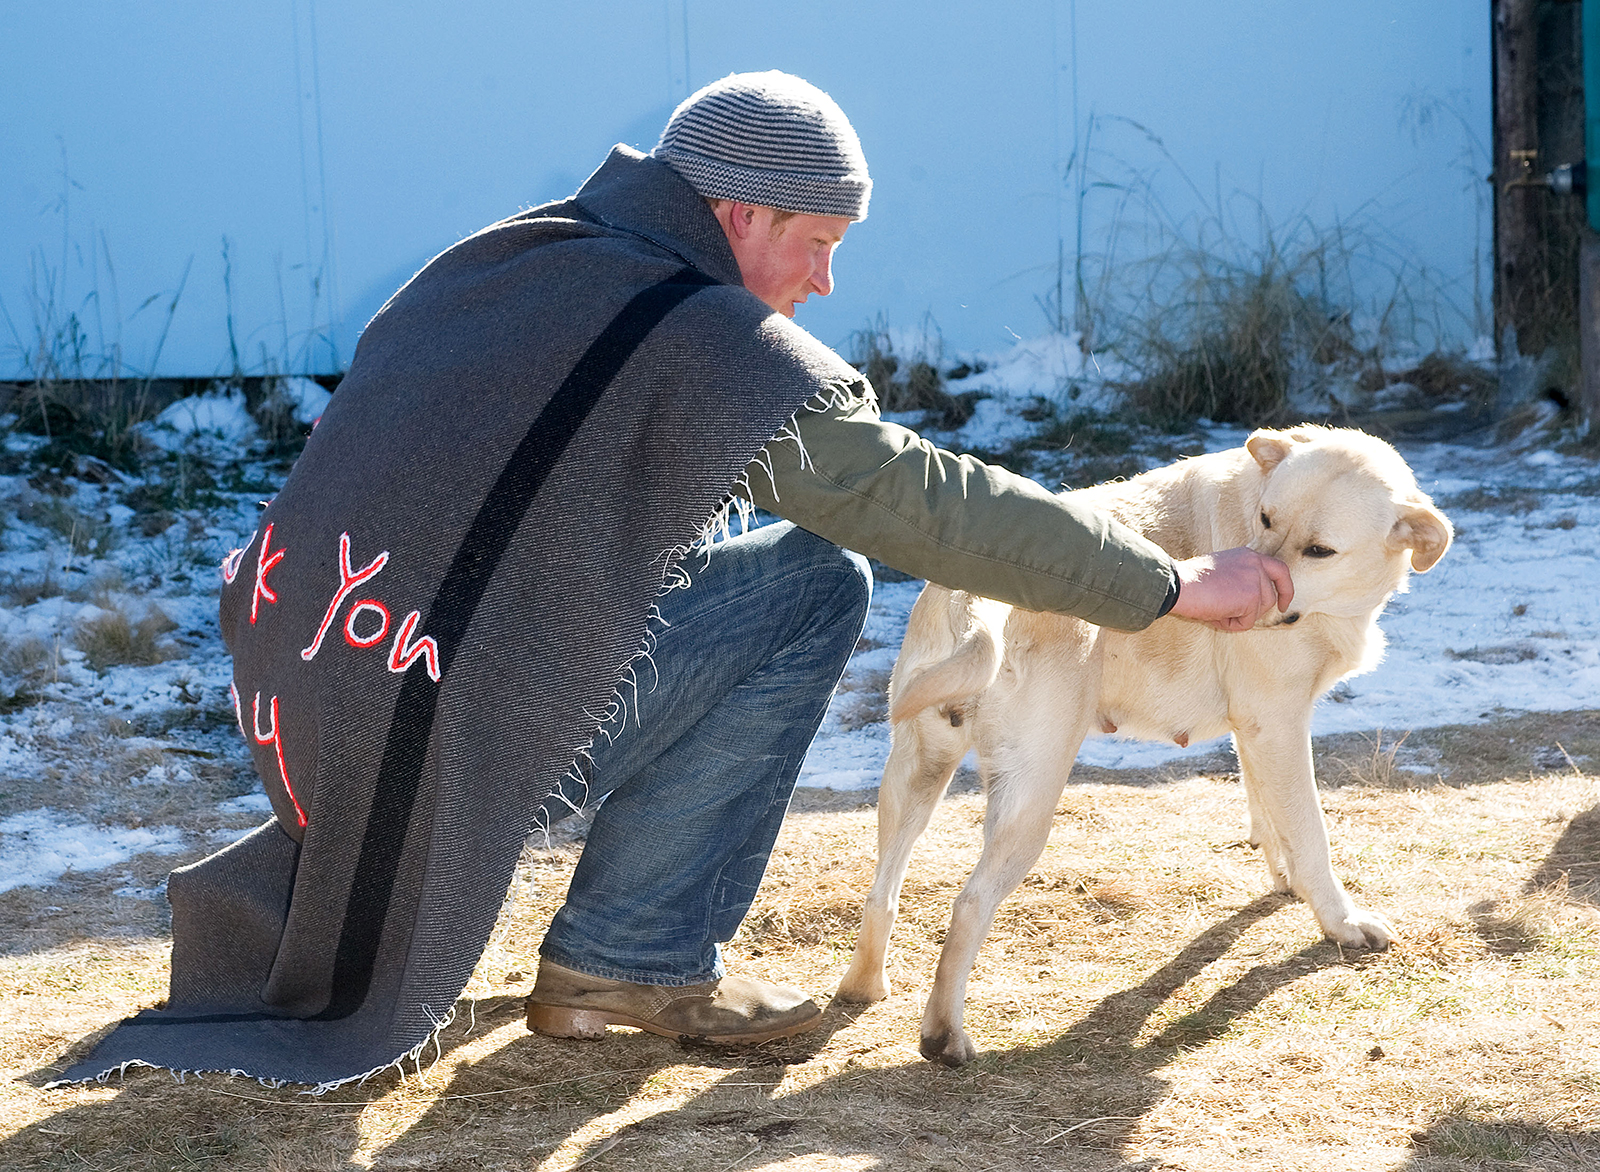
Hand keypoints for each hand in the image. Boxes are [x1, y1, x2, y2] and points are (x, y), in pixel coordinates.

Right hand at [1169, 547, 1293, 631]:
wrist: (1180, 584)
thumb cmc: (1191, 581)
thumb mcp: (1221, 571)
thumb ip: (1240, 578)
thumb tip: (1249, 601)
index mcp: (1248, 555)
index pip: (1279, 570)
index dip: (1285, 589)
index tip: (1283, 605)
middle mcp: (1256, 564)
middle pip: (1270, 596)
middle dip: (1256, 611)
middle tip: (1236, 617)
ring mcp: (1256, 580)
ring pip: (1259, 611)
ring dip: (1238, 617)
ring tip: (1216, 610)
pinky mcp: (1252, 597)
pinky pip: (1247, 622)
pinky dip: (1231, 625)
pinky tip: (1215, 615)